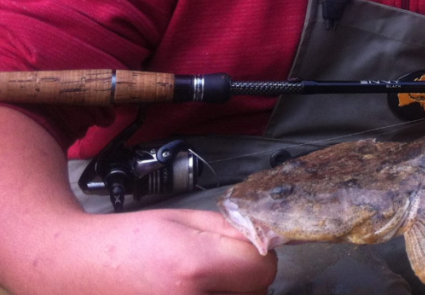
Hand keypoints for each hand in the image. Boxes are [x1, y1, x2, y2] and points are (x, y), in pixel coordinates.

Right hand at [9, 207, 276, 294]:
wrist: (74, 271)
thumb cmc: (127, 241)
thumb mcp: (184, 220)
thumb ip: (230, 231)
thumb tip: (267, 240)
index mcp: (192, 270)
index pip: (263, 269)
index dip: (256, 255)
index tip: (240, 249)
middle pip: (253, 293)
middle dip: (242, 278)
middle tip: (211, 268)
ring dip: (227, 292)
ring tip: (191, 283)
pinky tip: (183, 291)